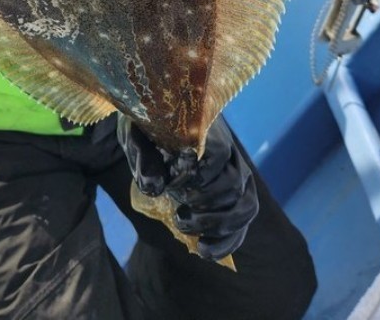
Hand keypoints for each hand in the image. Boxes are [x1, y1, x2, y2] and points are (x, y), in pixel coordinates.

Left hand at [118, 115, 258, 260]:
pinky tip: (204, 251)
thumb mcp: (136, 135)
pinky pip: (242, 225)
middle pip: (233, 185)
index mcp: (209, 132)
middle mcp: (231, 153)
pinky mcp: (235, 199)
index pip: (219, 154)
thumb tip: (153, 187)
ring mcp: (238, 178)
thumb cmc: (147, 131)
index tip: (170, 184)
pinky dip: (226, 242)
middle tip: (174, 204)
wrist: (157, 129)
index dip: (195, 176)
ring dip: (215, 224)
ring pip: (244, 207)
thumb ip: (142, 157)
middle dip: (202, 203)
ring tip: (183, 225)